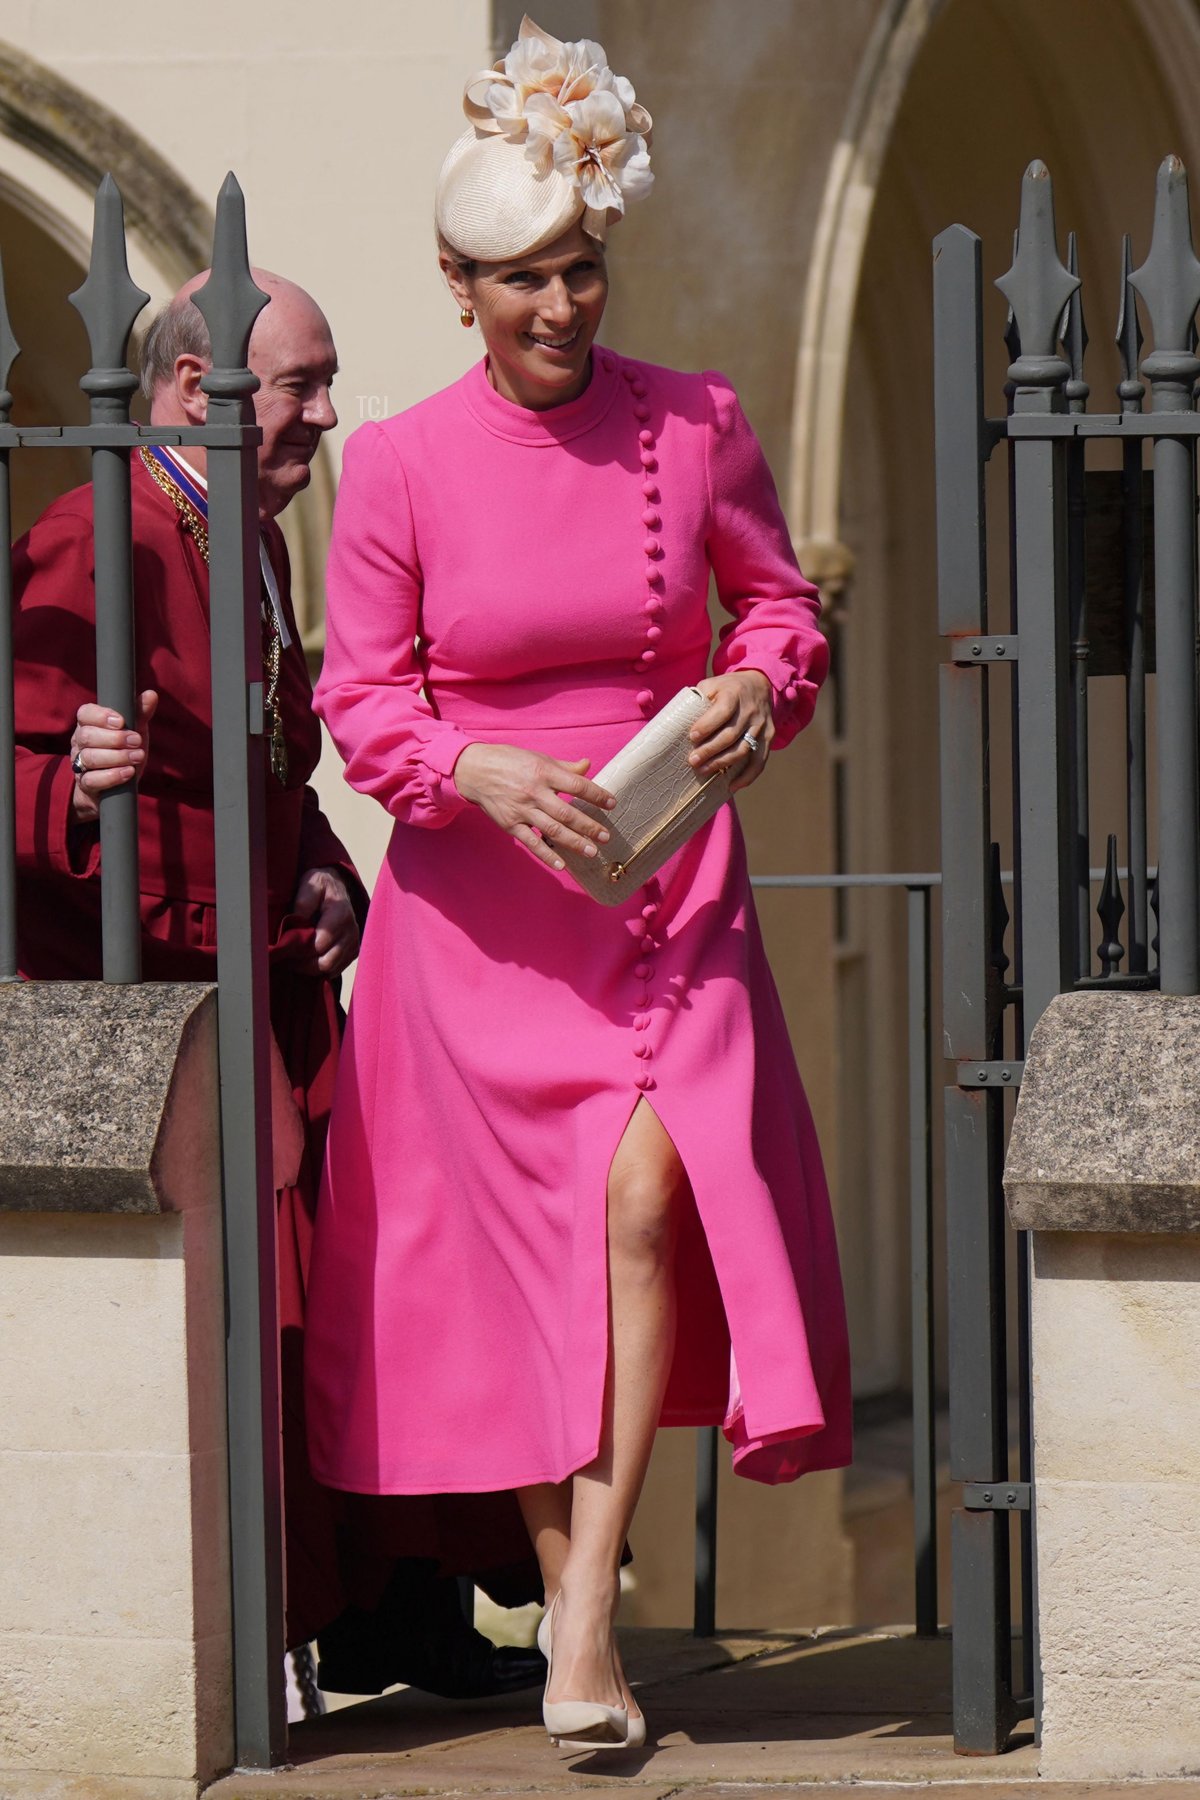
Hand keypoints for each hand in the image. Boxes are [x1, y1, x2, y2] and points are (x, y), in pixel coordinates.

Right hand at [70, 690, 158, 823]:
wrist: (116, 787)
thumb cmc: (123, 751)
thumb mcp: (134, 731)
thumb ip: (140, 714)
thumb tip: (151, 694)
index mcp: (89, 725)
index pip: (85, 713)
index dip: (101, 716)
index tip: (121, 721)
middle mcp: (80, 743)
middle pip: (87, 736)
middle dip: (115, 738)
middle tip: (136, 741)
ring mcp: (80, 765)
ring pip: (90, 757)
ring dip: (117, 757)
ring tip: (138, 756)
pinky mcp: (85, 785)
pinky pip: (92, 780)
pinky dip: (112, 776)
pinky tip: (128, 772)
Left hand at [291, 867, 360, 975]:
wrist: (337, 886)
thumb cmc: (320, 886)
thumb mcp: (310, 884)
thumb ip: (303, 903)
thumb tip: (296, 924)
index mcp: (340, 914)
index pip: (320, 945)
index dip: (299, 950)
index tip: (284, 947)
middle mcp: (351, 931)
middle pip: (326, 962)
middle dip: (304, 964)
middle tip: (287, 957)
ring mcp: (354, 943)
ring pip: (330, 969)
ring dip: (310, 968)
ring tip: (295, 958)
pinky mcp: (353, 951)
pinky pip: (336, 970)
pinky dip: (320, 968)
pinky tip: (307, 958)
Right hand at [452, 743, 615, 873]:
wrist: (474, 770)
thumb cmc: (509, 761)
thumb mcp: (538, 757)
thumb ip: (565, 766)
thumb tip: (588, 766)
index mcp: (544, 772)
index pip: (577, 785)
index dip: (596, 795)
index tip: (611, 803)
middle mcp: (534, 792)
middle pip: (567, 813)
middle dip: (588, 826)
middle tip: (605, 836)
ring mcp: (522, 810)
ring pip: (552, 830)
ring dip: (574, 842)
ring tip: (591, 851)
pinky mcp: (510, 824)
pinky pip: (531, 842)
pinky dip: (546, 854)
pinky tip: (561, 864)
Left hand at [688, 670, 773, 792]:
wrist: (759, 684)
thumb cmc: (728, 688)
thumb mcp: (712, 684)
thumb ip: (698, 699)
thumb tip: (679, 721)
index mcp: (735, 694)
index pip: (722, 712)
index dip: (707, 726)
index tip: (692, 737)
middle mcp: (750, 711)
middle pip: (731, 735)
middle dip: (710, 750)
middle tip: (692, 761)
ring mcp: (761, 726)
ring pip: (743, 750)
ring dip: (722, 763)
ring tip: (704, 771)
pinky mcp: (768, 738)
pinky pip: (760, 761)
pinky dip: (747, 776)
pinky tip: (732, 786)